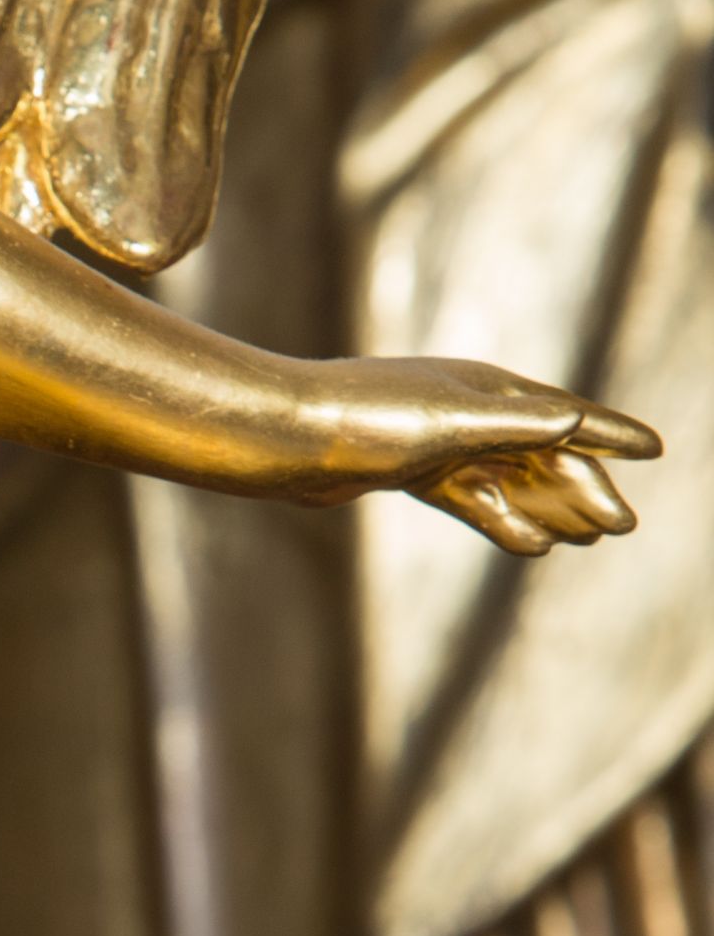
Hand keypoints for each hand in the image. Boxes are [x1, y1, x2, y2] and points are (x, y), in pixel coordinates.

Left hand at [317, 357, 659, 551]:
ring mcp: (436, 440)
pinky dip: (501, 518)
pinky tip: (528, 545)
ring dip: (549, 507)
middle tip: (622, 526)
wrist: (279, 437)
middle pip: (541, 453)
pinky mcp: (405, 469)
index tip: (656, 450)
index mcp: (486, 390)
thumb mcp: (445, 426)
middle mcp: (467, 409)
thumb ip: (511, 425)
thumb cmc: (359, 424)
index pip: (564, 416)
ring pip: (508, 478)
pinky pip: (469, 497)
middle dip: (583, 487)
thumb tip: (574, 418)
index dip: (611, 435)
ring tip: (589, 538)